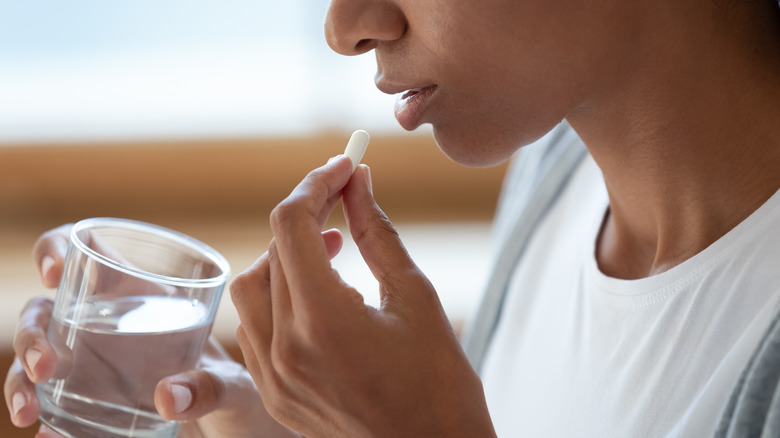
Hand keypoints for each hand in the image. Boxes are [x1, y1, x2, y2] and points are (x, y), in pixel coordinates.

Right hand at [4, 225, 298, 437]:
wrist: (240, 425)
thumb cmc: (239, 387)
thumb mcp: (233, 385)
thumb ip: (210, 386)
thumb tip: (168, 398)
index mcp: (141, 294)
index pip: (86, 252)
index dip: (57, 249)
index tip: (55, 273)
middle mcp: (107, 323)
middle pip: (46, 311)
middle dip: (32, 334)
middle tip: (44, 368)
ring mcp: (92, 363)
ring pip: (36, 358)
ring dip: (20, 380)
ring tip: (30, 412)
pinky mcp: (90, 401)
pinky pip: (53, 406)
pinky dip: (44, 421)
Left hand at [230, 156, 495, 436]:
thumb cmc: (441, 383)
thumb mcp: (416, 296)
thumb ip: (377, 232)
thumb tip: (358, 181)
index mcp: (324, 321)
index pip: (293, 226)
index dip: (316, 184)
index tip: (344, 166)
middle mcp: (285, 350)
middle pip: (271, 252)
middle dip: (306, 213)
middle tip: (343, 196)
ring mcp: (274, 377)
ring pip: (252, 289)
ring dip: (284, 255)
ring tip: (329, 246)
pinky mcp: (275, 393)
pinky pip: (256, 327)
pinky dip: (279, 296)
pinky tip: (317, 293)